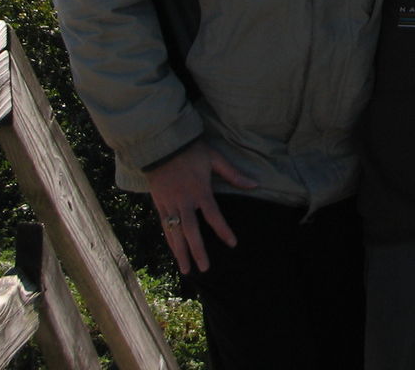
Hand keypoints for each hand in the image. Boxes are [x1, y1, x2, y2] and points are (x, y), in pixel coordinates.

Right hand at [145, 139, 255, 273]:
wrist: (163, 145)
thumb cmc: (192, 151)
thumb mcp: (215, 158)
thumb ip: (233, 174)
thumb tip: (255, 184)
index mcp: (200, 191)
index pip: (214, 215)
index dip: (223, 230)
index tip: (232, 244)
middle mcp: (184, 201)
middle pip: (191, 231)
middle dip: (197, 251)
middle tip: (204, 268)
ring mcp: (170, 204)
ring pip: (175, 232)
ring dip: (180, 252)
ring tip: (186, 269)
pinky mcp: (160, 204)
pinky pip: (165, 225)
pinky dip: (170, 240)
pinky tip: (174, 250)